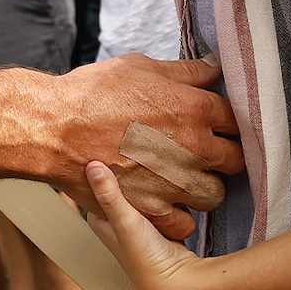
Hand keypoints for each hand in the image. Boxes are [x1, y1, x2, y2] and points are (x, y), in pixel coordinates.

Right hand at [56, 53, 241, 239]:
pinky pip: (186, 223)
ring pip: (214, 194)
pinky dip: (179, 213)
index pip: (236, 119)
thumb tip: (213, 66)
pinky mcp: (155, 210)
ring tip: (182, 174)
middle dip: (222, 153)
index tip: (216, 122)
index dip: (226, 120)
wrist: (55, 128)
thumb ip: (183, 71)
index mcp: (193, 108)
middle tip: (202, 148)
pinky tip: (165, 198)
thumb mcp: (139, 67)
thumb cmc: (92, 94)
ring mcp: (176, 183)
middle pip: (235, 160)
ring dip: (203, 184)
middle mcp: (192, 148)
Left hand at [85, 159, 202, 289]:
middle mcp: (116, 218)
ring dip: (139, 177)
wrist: (179, 278)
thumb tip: (92, 166)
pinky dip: (155, 187)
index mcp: (99, 219)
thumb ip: (109, 195)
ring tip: (139, 158)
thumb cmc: (146, 259)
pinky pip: (153, 195)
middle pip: (116, 185)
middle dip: (120, 170)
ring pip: (135, 189)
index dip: (95, 167)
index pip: (92, 185)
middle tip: (122, 148)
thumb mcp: (123, 222)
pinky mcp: (155, 217)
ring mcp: (136, 218)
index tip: (99, 147)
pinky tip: (157, 176)